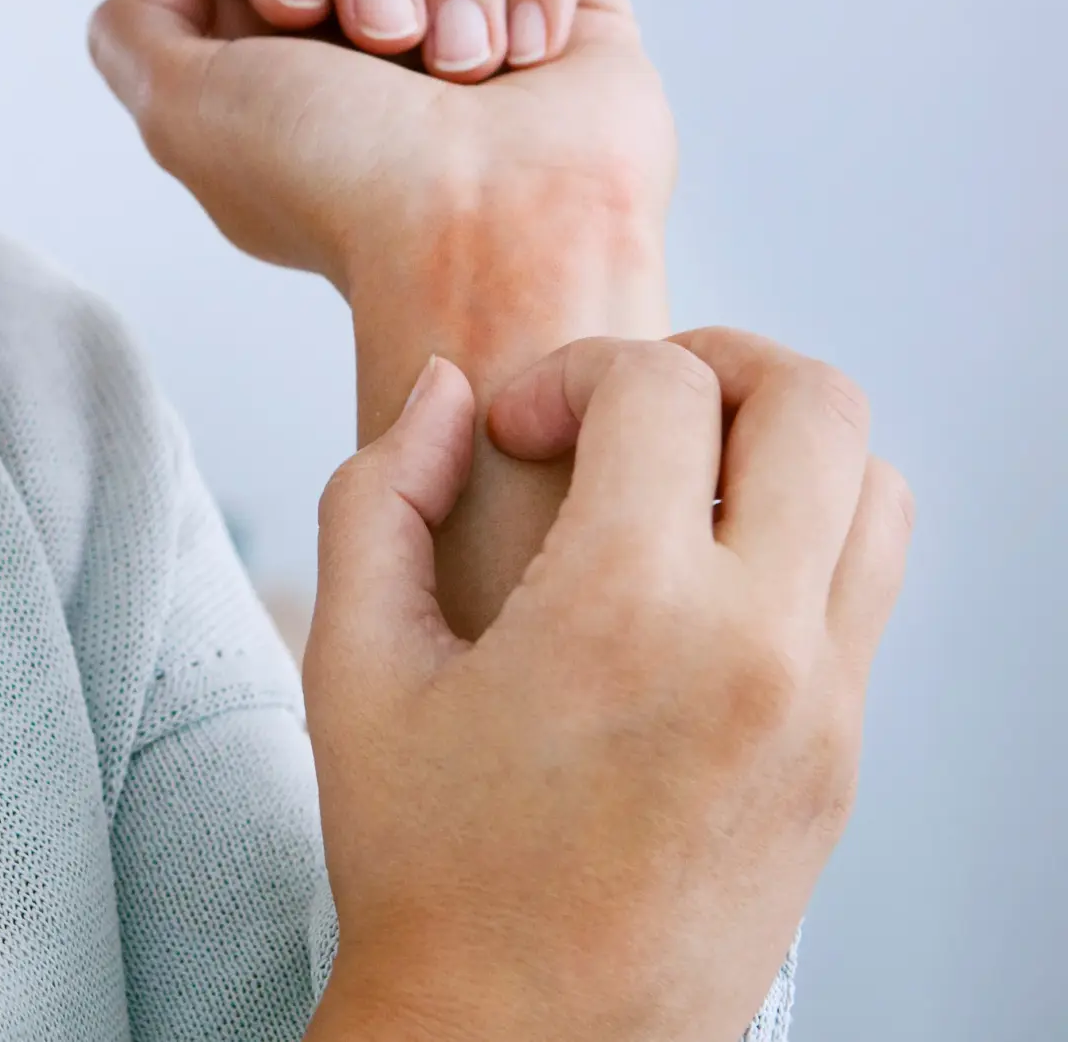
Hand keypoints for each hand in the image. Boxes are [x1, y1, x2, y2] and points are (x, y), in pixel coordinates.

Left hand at [87, 0, 672, 293]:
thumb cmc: (334, 186)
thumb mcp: (181, 112)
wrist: (479, 235)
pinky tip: (530, 56)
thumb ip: (133, 28)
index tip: (296, 16)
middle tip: (388, 40)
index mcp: (288, 50)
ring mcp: (482, 10)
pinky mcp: (575, 9)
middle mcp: (383, 22)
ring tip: (466, 67)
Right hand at [302, 333, 911, 1041]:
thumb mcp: (353, 664)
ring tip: (674, 486)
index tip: (512, 432)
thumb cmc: (425, 866)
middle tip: (621, 410)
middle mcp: (758, 647)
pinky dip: (804, 538)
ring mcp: (824, 709)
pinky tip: (696, 580)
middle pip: (818, 404)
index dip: (571, 370)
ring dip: (780, 449)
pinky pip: (869, 591)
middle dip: (710, 364)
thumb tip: (453, 393)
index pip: (661, 387)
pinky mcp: (844, 761)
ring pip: (877, 490)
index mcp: (626, 611)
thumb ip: (381, 493)